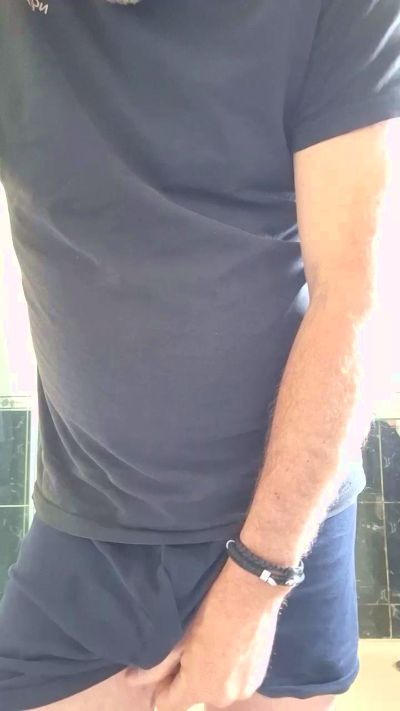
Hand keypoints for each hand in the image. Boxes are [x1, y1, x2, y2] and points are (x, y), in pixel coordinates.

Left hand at [154, 557, 287, 710]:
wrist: (251, 591)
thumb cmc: (210, 611)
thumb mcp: (178, 637)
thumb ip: (154, 667)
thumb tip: (130, 680)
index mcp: (200, 689)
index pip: (168, 705)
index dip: (161, 688)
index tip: (164, 666)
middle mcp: (223, 698)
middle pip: (195, 696)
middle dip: (188, 678)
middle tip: (189, 647)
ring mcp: (245, 689)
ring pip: (216, 688)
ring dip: (210, 674)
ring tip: (210, 643)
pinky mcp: (260, 677)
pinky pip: (235, 681)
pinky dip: (229, 669)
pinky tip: (228, 644)